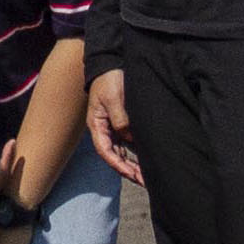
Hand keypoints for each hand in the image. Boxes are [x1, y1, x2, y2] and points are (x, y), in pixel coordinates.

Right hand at [86, 70, 142, 185]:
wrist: (110, 63)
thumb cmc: (109, 79)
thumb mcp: (113, 98)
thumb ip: (120, 118)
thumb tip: (129, 137)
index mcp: (97, 125)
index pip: (105, 151)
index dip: (118, 165)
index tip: (132, 174)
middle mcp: (104, 129)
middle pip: (114, 156)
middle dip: (128, 170)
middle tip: (144, 181)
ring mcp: (113, 127)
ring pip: (121, 152)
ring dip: (132, 165)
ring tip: (147, 177)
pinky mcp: (122, 123)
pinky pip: (128, 144)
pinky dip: (136, 154)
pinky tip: (147, 161)